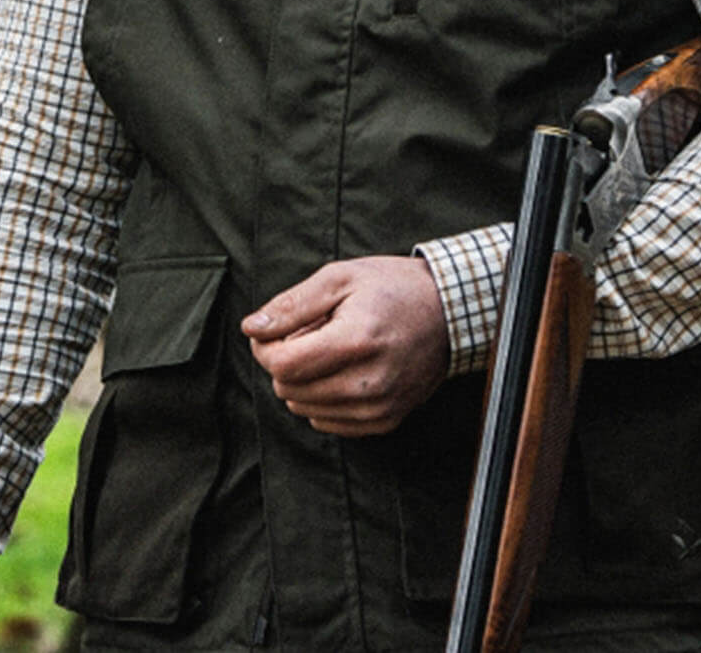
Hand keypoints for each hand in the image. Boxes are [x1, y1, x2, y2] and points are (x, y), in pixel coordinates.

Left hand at [242, 255, 449, 436]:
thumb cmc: (391, 288)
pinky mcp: (386, 420)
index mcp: (356, 341)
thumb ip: (291, 305)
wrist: (449, 312)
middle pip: (289, 389)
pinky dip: (322, 397)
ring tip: (330, 349)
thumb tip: (251, 328)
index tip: (273, 329)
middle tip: (309, 332)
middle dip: (285, 360)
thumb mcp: (339, 278)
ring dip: (304, 379)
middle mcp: (369, 382)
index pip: (283, 366)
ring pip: (304, 408)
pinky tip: (342, 369)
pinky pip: (328, 421)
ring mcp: (380, 406)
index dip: (265, 347)